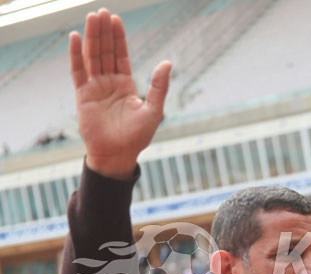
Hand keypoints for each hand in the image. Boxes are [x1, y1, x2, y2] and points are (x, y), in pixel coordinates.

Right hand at [70, 9, 170, 178]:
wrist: (118, 155)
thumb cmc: (137, 136)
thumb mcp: (154, 110)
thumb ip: (159, 86)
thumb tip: (168, 62)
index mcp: (126, 85)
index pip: (121, 56)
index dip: (119, 38)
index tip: (116, 19)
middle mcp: (109, 83)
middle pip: (106, 52)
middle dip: (104, 32)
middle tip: (102, 12)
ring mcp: (95, 88)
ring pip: (92, 57)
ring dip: (91, 37)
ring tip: (92, 18)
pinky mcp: (82, 95)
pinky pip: (78, 71)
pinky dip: (76, 55)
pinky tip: (74, 38)